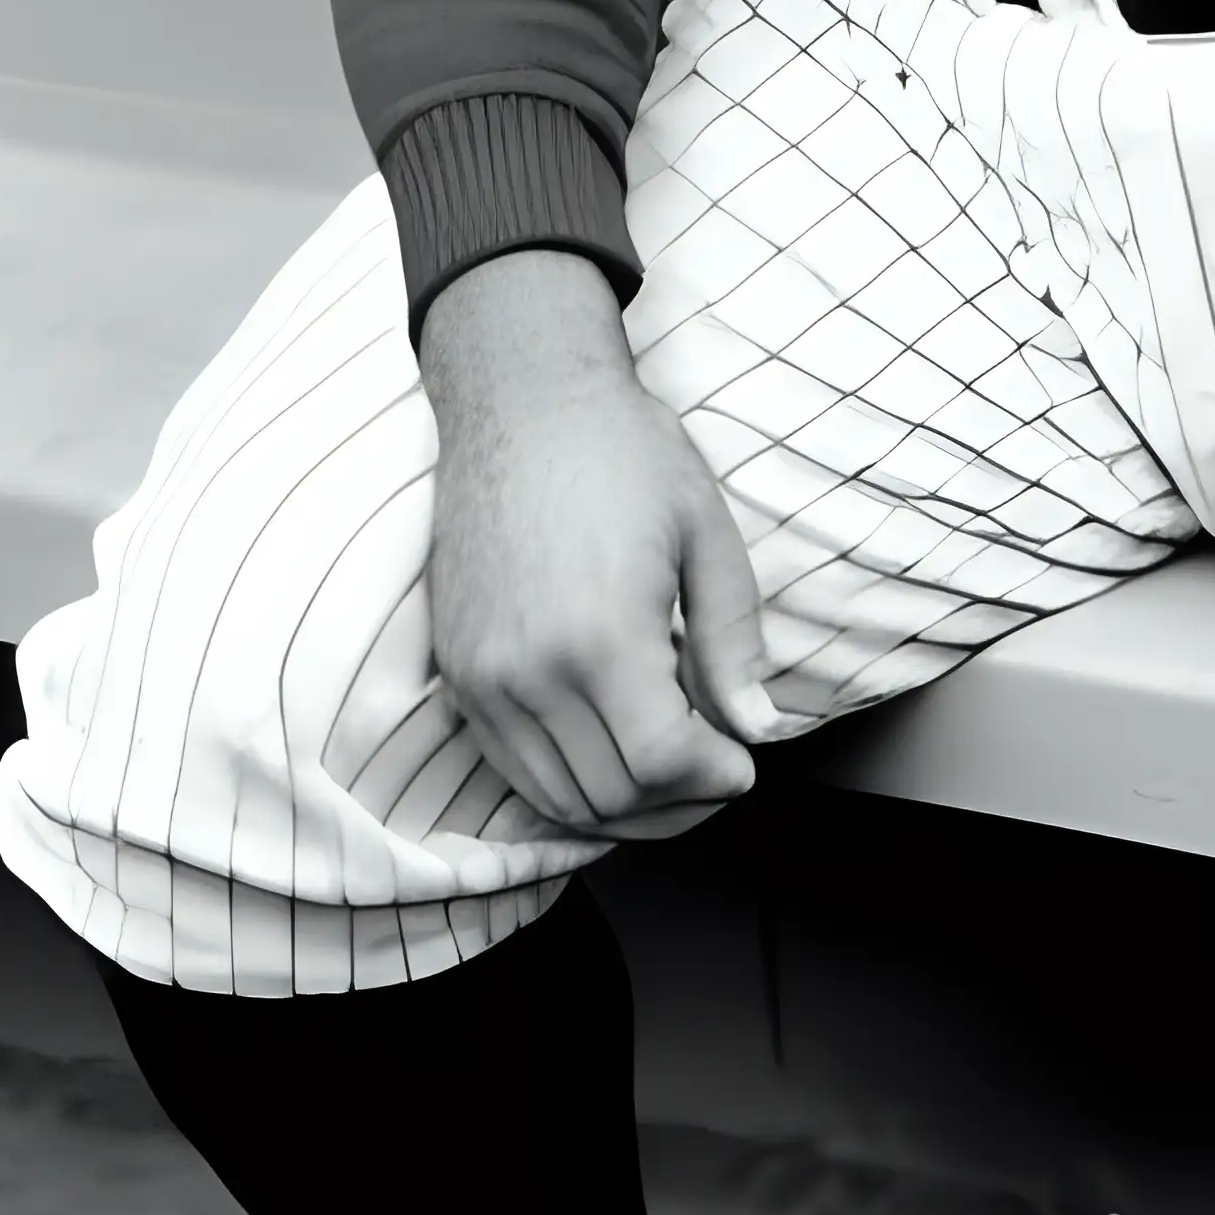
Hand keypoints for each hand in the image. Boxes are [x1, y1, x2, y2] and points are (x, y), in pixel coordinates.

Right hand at [419, 249, 777, 843]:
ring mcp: (482, 679)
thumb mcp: (706, 535)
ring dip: (626, 807)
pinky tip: (616, 756)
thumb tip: (757, 729)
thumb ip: (732, 641)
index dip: (715, 778)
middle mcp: (528, 672)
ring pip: (557, 796)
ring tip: (678, 774)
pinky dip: (569, 784)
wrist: (521, 406)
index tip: (746, 763)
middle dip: (680, 802)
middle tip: (722, 771)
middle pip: (610, 793)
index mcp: (599, 637)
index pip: (660, 762)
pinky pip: (512, 766)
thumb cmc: (625, 456)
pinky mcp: (457, 674)